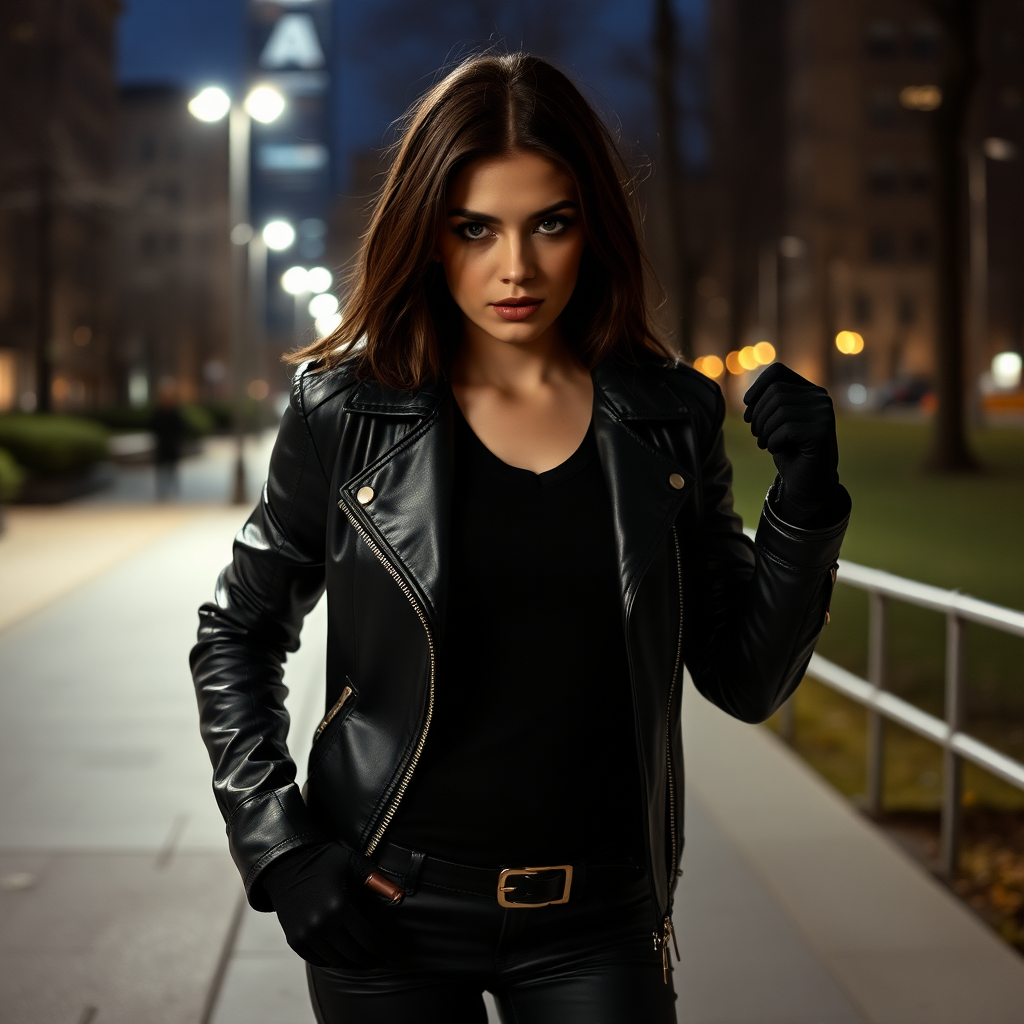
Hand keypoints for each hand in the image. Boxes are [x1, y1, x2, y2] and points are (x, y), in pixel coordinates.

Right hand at [261, 842, 390, 968]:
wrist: (286, 865)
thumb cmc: (324, 861)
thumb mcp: (352, 862)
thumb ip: (376, 880)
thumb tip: (399, 896)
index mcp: (340, 906)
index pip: (370, 939)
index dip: (386, 949)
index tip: (397, 953)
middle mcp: (322, 926)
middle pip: (356, 955)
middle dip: (374, 959)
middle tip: (385, 958)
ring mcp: (307, 936)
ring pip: (338, 961)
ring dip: (356, 962)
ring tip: (368, 958)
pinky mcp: (295, 941)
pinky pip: (321, 960)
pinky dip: (336, 961)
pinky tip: (346, 955)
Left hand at [742, 363, 838, 525]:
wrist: (807, 483)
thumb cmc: (789, 451)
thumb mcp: (775, 422)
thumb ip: (769, 404)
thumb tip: (748, 398)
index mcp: (809, 391)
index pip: (777, 372)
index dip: (756, 387)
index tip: (747, 408)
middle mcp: (820, 397)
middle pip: (775, 392)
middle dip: (758, 415)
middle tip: (758, 435)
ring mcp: (824, 413)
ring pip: (779, 409)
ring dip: (765, 430)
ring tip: (767, 443)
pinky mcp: (822, 431)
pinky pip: (786, 428)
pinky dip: (773, 441)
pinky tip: (778, 449)